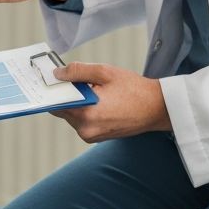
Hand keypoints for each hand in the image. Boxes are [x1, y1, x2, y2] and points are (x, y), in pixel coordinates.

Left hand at [51, 62, 171, 142]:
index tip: (52, 78)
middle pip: (62, 109)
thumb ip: (78, 71)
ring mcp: (91, 136)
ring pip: (72, 114)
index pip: (55, 103)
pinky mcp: (96, 137)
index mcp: (87, 114)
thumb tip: (58, 73)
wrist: (156, 108)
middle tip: (80, 80)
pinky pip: (82, 120)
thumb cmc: (133, 89)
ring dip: (77, 102)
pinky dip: (85, 109)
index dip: (53, 89)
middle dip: (67, 94)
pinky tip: (99, 100)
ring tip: (96, 90)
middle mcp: (86, 129)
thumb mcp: (105, 72)